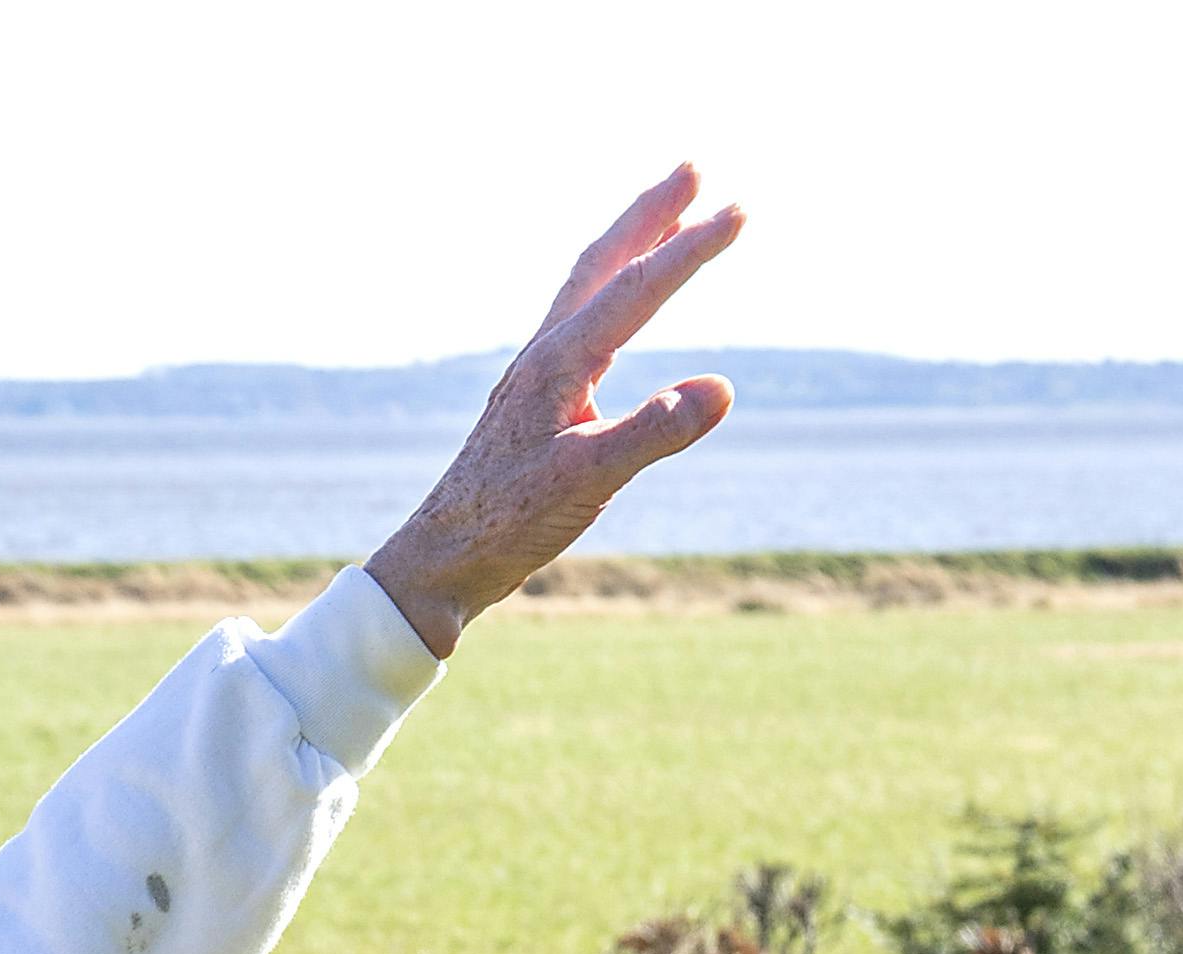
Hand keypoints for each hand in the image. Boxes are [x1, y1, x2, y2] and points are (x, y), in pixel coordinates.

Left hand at [362, 172, 744, 656]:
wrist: (443, 556)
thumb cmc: (508, 521)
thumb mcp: (590, 481)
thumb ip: (656, 433)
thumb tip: (721, 388)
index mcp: (558, 362)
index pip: (637, 289)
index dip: (691, 250)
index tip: (739, 213)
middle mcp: (545, 352)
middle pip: (603, 261)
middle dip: (650, 213)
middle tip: (694, 168)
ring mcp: (537, 371)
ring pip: (590, 284)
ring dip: (631, 242)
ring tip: (671, 212)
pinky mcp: (535, 396)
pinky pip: (583, 318)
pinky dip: (613, 288)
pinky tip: (625, 303)